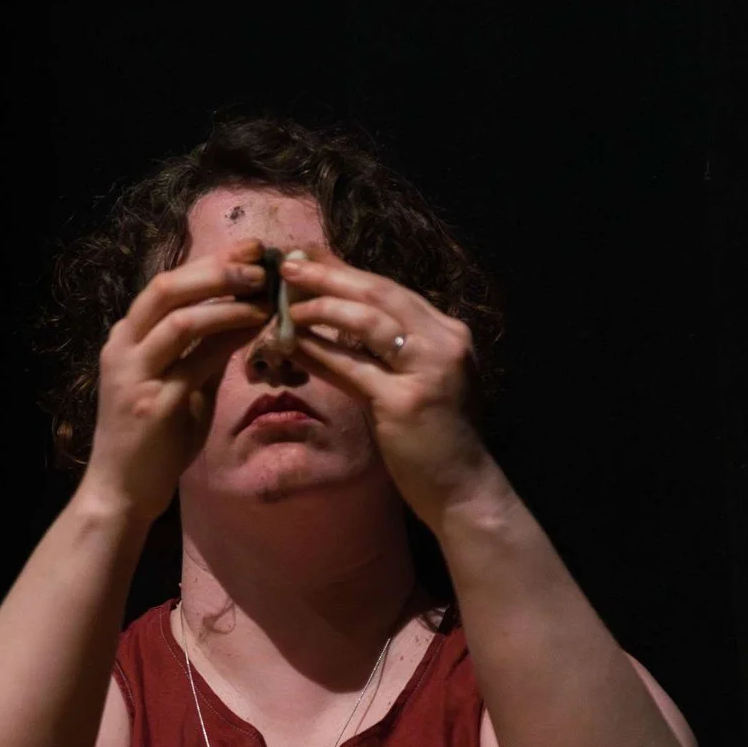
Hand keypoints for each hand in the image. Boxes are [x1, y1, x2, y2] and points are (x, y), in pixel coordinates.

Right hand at [80, 239, 271, 524]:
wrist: (123, 491)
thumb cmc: (154, 442)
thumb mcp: (181, 388)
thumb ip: (202, 356)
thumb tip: (242, 322)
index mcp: (127, 338)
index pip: (167, 285)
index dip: (209, 262)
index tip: (250, 249)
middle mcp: (123, 348)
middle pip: (166, 289)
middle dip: (215, 269)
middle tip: (258, 260)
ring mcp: (134, 375)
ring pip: (178, 319)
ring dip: (225, 301)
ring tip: (264, 292)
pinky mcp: (152, 405)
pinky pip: (193, 362)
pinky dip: (228, 339)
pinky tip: (256, 329)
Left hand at [279, 245, 503, 525]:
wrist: (463, 488)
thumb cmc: (435, 437)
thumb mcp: (417, 380)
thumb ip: (387, 349)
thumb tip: (336, 317)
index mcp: (449, 332)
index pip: (390, 289)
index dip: (346, 271)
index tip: (309, 258)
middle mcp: (445, 341)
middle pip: (378, 293)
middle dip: (329, 276)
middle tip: (289, 266)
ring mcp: (429, 370)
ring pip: (365, 322)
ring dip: (319, 309)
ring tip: (284, 306)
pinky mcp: (406, 401)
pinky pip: (351, 367)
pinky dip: (317, 352)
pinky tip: (289, 346)